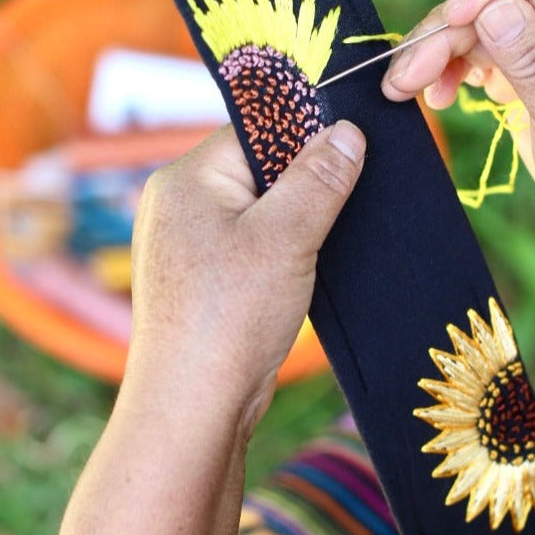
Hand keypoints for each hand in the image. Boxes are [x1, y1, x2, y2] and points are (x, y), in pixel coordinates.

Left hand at [126, 121, 364, 433]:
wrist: (193, 403)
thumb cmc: (230, 316)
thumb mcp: (286, 237)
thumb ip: (319, 179)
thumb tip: (347, 132)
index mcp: (186, 178)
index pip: (255, 130)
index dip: (306, 135)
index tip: (355, 146)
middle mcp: (179, 204)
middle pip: (258, 169)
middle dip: (306, 182)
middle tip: (354, 193)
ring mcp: (188, 244)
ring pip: (258, 210)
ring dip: (298, 221)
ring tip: (335, 234)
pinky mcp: (203, 279)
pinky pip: (251, 244)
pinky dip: (284, 250)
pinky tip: (312, 265)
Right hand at [382, 0, 534, 291]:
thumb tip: (493, 10)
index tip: (451, 17)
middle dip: (448, 26)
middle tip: (405, 74)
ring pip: (485, 23)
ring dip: (440, 50)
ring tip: (404, 88)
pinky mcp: (534, 72)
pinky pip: (485, 52)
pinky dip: (454, 69)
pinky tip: (439, 96)